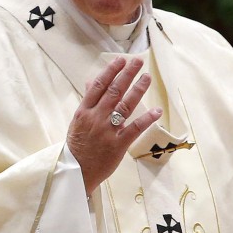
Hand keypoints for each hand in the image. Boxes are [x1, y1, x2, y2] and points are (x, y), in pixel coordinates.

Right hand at [67, 57, 161, 194]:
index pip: (99, 86)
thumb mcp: (78, 120)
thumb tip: (92, 80)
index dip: (111, 71)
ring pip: (124, 106)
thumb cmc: (78, 145)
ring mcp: (107, 131)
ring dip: (137, 90)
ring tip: (147, 78)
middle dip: (126, 75)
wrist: (76, 172)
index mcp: (84, 111)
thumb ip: (88, 100)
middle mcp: (96, 118)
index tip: (121, 60)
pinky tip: (157, 111)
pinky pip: (134, 129)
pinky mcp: (118, 145)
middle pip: (113, 92)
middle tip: (138, 62)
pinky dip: (146, 119)